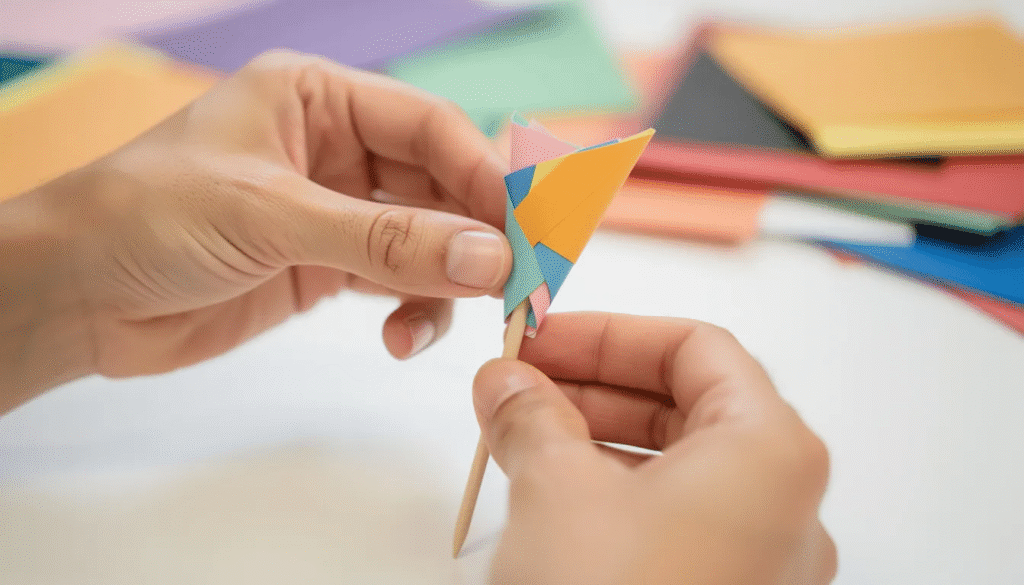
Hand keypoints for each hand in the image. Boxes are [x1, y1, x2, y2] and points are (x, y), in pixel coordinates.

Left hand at [2, 50, 510, 399]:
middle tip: (513, 286)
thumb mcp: (273, 215)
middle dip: (474, 236)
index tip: (526, 228)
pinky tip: (400, 339)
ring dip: (445, 282)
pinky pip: (396, 284)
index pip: (429, 126)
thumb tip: (492, 258)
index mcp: (319, 99)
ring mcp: (333, 212)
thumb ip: (386, 240)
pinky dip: (412, 311)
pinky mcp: (325, 269)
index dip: (483, 174)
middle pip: (438, 185)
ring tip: (449, 317)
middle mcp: (334, 149)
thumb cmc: (151, 220)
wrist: (77, 297)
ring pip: (425, 241)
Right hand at [472, 313, 835, 584]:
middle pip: (688, 405)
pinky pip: (671, 521)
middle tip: (518, 382)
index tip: (543, 338)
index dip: (612, 334)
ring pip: (676, 466)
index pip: (698, 347)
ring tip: (517, 435)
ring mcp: (758, 561)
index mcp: (769, 452)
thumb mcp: (554, 490)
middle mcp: (782, 504)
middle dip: (592, 386)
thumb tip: (505, 381)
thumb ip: (530, 415)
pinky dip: (611, 493)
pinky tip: (548, 495)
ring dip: (593, 438)